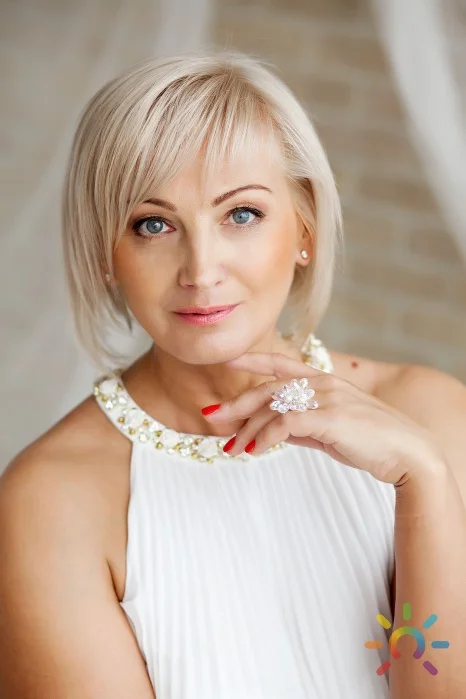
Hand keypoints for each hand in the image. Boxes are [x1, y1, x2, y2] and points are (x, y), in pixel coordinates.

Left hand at [202, 351, 443, 485]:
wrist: (408, 454)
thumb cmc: (371, 442)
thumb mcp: (330, 432)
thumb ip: (303, 427)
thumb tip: (274, 433)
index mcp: (323, 381)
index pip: (280, 363)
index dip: (252, 359)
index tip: (227, 360)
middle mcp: (322, 383)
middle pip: (268, 388)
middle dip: (237, 403)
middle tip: (211, 418)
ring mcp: (327, 398)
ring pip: (273, 407)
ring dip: (248, 430)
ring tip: (232, 449)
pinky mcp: (330, 417)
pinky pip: (285, 423)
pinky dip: (265, 437)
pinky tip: (255, 451)